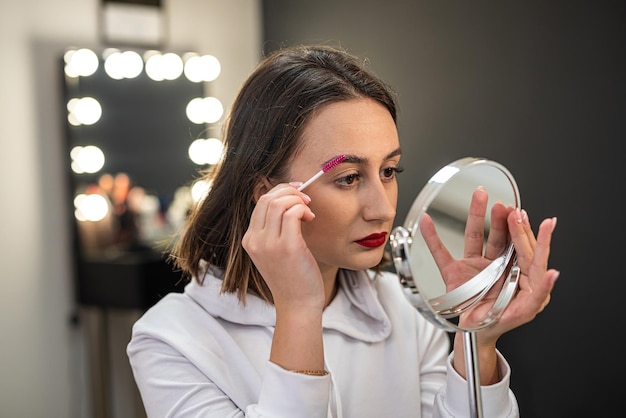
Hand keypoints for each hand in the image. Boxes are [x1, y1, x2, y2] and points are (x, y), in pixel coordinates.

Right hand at [242, 183, 324, 311]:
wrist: (297, 304)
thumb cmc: (292, 277)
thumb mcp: (274, 252)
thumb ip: (274, 230)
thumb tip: (289, 201)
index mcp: (249, 240)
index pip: (260, 202)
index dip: (280, 192)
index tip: (296, 193)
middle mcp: (255, 240)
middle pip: (268, 198)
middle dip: (290, 191)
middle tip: (305, 199)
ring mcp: (269, 244)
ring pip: (279, 202)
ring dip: (298, 200)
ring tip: (308, 211)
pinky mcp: (287, 247)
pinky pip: (292, 213)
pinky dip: (303, 209)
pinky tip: (310, 218)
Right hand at [420, 187, 558, 342]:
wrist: (473, 334)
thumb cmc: (499, 322)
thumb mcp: (524, 312)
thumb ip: (541, 293)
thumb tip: (554, 273)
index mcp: (515, 273)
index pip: (525, 250)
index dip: (531, 234)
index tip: (538, 218)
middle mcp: (497, 266)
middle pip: (502, 238)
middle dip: (504, 220)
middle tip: (506, 206)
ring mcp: (475, 267)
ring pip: (475, 237)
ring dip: (476, 215)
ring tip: (480, 196)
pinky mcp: (455, 272)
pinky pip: (441, 253)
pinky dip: (432, 237)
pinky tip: (427, 222)